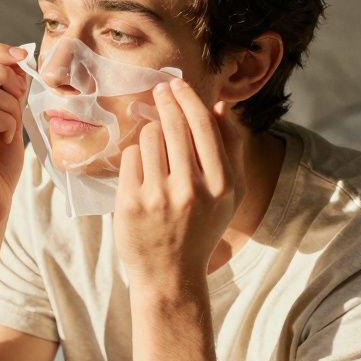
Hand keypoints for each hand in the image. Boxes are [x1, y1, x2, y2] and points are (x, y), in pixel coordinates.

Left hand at [114, 77, 246, 284]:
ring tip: (155, 150)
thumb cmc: (201, 229)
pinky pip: (130, 157)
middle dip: (166, 102)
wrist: (170, 275)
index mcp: (222, 185)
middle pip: (174, 125)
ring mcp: (159, 196)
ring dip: (150, 135)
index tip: (176, 85)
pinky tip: (141, 171)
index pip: (203, 125)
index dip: (187, 99)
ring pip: (149, 137)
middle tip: (159, 92)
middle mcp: (192, 189)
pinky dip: (135, 157)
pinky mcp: (131, 203)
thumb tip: (219, 105)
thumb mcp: (229, 194)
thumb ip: (230, 149)